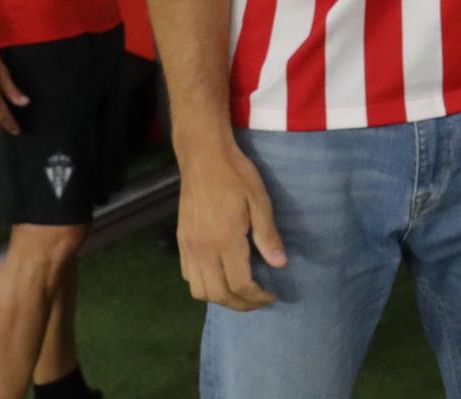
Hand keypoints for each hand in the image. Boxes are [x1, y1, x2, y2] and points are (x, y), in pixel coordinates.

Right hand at [176, 142, 287, 310]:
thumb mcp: (259, 201)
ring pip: (198, 291)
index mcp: (225, 239)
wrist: (203, 156)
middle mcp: (203, 248)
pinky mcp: (180, 240)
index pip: (240, 285)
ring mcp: (188, 246)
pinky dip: (203, 284)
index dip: (258, 297)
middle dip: (241, 304)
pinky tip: (219, 275)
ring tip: (240, 292)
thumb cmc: (236, 174)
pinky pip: (187, 275)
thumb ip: (268, 235)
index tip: (272, 295)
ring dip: (220, 298)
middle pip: (218, 295)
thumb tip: (280, 264)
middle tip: (259, 300)